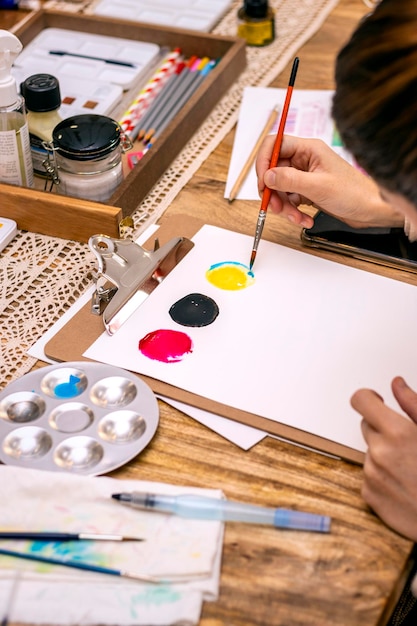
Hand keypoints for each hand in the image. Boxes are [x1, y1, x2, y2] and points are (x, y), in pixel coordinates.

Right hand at [255, 135, 402, 228]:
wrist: (371, 210)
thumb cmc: (354, 193)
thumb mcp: (318, 186)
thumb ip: (289, 180)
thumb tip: (267, 176)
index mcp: (308, 149)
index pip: (274, 145)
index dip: (264, 162)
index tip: (262, 182)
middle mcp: (305, 160)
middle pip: (274, 171)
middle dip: (273, 191)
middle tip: (275, 207)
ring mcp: (305, 176)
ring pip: (280, 188)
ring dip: (283, 206)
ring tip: (295, 218)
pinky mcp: (307, 191)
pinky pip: (289, 200)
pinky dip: (293, 212)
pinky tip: (304, 219)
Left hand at [351, 377, 416, 540]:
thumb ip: (414, 405)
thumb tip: (397, 384)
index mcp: (397, 433)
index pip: (360, 400)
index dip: (368, 398)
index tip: (377, 401)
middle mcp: (379, 453)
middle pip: (367, 426)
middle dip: (384, 429)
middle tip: (411, 444)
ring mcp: (372, 475)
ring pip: (370, 451)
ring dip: (385, 454)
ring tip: (412, 468)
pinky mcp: (369, 495)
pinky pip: (369, 475)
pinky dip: (383, 476)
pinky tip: (406, 484)